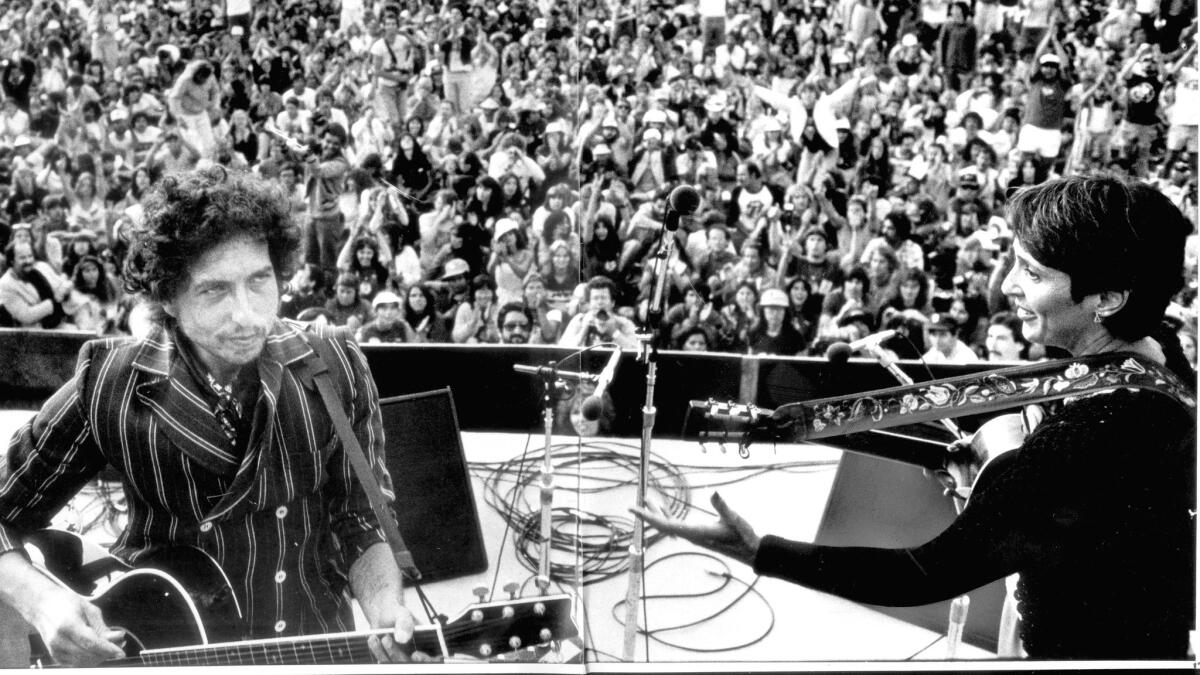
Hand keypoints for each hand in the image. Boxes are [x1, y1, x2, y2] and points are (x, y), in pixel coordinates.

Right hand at [32, 588, 125, 666]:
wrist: (42, 607)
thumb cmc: (65, 604)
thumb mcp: (88, 608)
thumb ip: (102, 626)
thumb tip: (117, 637)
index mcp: (68, 625)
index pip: (91, 643)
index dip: (108, 649)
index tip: (121, 653)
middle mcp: (58, 640)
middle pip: (88, 654)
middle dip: (107, 653)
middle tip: (119, 645)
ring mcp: (55, 650)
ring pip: (83, 662)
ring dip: (100, 657)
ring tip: (110, 646)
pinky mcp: (55, 656)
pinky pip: (76, 663)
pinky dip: (89, 659)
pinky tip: (97, 650)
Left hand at [360, 595, 433, 662]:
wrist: (384, 615)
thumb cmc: (397, 614)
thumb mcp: (402, 614)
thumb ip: (404, 623)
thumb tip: (401, 638)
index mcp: (426, 644)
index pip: (433, 659)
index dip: (426, 660)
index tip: (416, 654)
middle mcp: (415, 655)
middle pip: (410, 664)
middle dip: (396, 653)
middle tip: (386, 639)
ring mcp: (401, 659)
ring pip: (395, 664)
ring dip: (384, 652)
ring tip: (375, 637)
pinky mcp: (389, 660)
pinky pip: (384, 661)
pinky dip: (377, 652)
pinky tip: (372, 639)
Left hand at [631, 492, 760, 566]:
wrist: (750, 551)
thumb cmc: (743, 536)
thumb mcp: (734, 519)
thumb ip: (723, 507)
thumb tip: (714, 493)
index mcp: (694, 532)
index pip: (665, 524)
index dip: (648, 516)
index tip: (633, 509)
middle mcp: (690, 535)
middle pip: (663, 525)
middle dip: (648, 514)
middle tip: (634, 504)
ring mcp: (693, 535)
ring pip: (669, 524)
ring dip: (658, 512)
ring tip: (648, 499)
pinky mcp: (697, 534)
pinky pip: (676, 525)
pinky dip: (667, 516)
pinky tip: (666, 509)